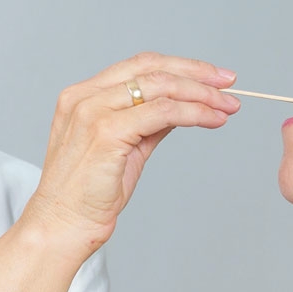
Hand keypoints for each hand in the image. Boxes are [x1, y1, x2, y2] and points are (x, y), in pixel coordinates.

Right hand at [22, 52, 237, 256]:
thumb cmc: (88, 195)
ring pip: (160, 87)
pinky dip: (194, 113)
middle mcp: (85, 97)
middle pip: (151, 68)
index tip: (212, 77)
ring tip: (227, 105)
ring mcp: (93, 111)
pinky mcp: (106, 131)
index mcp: (82, 95)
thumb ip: (147, 123)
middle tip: (229, 84)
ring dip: (201, 94)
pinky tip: (212, 119)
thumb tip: (181, 107)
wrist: (63, 225)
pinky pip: (162, 112)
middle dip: (196, 73)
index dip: (180, 66)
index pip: (139, 66)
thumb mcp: (123, 147)